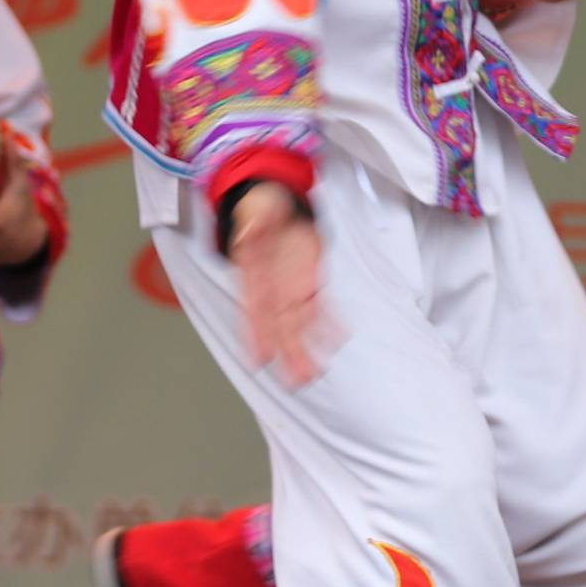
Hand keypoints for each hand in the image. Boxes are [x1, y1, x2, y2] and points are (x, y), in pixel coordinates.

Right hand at [226, 185, 330, 386]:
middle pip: (280, 326)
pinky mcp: (310, 282)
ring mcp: (292, 289)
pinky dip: (329, 324)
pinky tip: (338, 340)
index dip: (256, 335)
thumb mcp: (254, 212)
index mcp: (253, 276)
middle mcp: (272, 290)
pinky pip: (321, 306)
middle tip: (297, 380)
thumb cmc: (260, 212)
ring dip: (308, 348)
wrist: (276, 206)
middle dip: (289, 353)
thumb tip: (248, 233)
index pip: (253, 311)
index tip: (260, 359)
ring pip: (300, 324)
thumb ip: (251, 225)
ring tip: (316, 373)